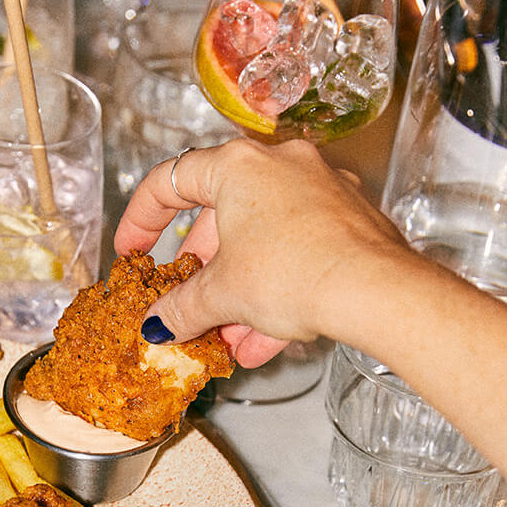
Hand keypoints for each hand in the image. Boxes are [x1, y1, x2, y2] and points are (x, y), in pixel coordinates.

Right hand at [114, 138, 407, 365]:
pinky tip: (268, 340)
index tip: (131, 251)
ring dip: (242, 293)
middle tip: (191, 307)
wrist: (376, 292)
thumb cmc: (295, 274)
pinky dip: (280, 292)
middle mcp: (282, 165)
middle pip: (223, 218)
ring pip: (264, 243)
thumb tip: (157, 325)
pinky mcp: (352, 220)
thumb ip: (182, 308)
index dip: (140, 219)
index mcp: (238, 167)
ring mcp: (322, 190)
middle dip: (205, 274)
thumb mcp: (223, 296)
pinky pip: (300, 253)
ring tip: (231, 339)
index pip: (171, 181)